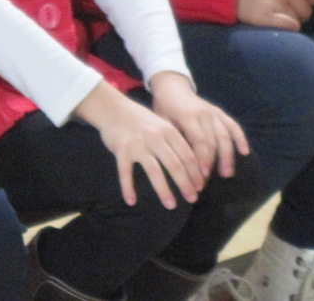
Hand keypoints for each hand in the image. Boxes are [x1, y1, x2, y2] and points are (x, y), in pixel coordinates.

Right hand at [74, 81, 201, 209]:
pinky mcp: (121, 149)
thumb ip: (175, 141)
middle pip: (174, 164)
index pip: (187, 154)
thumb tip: (193, 164)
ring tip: (171, 205)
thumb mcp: (162, 125)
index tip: (200, 187)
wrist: (114, 109)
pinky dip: (128, 187)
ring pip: (154, 171)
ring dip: (164, 190)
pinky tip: (131, 201)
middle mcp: (155, 137)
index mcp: (168, 131)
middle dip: (185, 184)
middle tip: (192, 199)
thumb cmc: (141, 120)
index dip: (195, 172)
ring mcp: (138, 144)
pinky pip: (125, 172)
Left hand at [148, 71, 248, 181]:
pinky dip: (240, 138)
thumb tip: (176, 166)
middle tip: (209, 181)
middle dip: (213, 163)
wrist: (172, 86)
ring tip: (227, 173)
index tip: (202, 176)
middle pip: (213, 141)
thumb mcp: (162, 121)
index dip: (202, 159)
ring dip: (228, 155)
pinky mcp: (220, 112)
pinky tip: (244, 152)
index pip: (199, 140)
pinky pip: (233, 125)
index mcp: (188, 116)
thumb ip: (171, 139)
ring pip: (225, 135)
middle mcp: (204, 113)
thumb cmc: (164, 108)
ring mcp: (213, 112)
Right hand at [237, 0, 313, 30]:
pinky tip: (276, 23)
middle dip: (298, 13)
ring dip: (289, 21)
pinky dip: (286, 27)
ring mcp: (277, 3)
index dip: (307, 0)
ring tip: (275, 15)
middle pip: (307, 10)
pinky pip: (290, 26)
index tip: (296, 2)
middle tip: (283, 11)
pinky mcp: (266, 17)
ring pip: (298, 21)